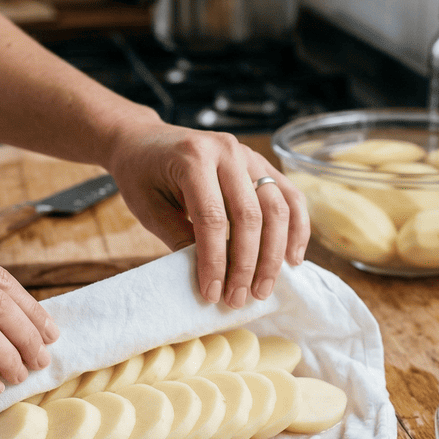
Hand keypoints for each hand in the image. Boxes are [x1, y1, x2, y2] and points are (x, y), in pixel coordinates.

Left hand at [105, 122, 309, 307]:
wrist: (144, 140)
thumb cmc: (141, 175)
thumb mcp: (149, 209)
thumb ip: (180, 238)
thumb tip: (213, 276)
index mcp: (193, 158)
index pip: (212, 218)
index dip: (215, 261)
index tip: (212, 293)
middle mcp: (227, 151)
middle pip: (250, 215)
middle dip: (247, 264)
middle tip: (239, 299)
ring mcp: (249, 155)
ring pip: (277, 208)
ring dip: (274, 254)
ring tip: (263, 288)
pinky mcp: (262, 164)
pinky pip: (289, 197)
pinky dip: (296, 229)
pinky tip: (292, 258)